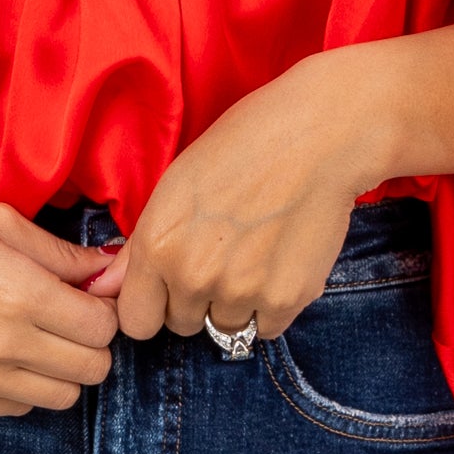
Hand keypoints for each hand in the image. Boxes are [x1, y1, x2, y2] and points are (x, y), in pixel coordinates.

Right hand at [0, 156, 117, 416]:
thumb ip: (62, 253)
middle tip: (63, 316)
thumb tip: (114, 269)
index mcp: (21, 294)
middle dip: (88, 342)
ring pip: (62, 399)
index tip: (84, 293)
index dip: (102, 308)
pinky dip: (21, 385)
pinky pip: (18, 409)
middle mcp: (4, 346)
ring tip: (30, 336)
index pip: (104, 327)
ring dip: (59, 370)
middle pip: (93, 370)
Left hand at [100, 22, 453, 338]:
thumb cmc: (254, 135)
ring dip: (234, 304)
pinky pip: (267, 330)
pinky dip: (274, 305)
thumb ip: (150, 238)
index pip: (133, 317)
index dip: (149, 299)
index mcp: (162, 240)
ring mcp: (247, 292)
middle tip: (222, 249)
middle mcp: (199, 273)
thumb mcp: (184, 174)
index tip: (167, 277)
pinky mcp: (293, 299)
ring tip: (256, 249)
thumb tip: (115, 287)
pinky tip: (285, 257)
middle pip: (178, 329)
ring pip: (224, 333)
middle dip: (191, 300)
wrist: (338, 120)